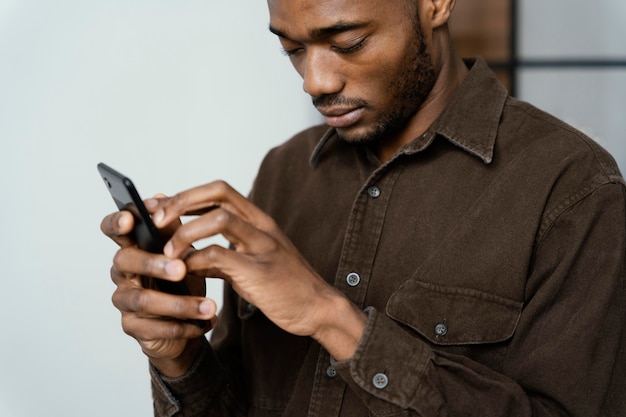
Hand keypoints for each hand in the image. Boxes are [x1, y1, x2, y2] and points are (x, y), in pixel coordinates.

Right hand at [100, 205, 217, 375]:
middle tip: (181, 269)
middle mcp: (122, 272)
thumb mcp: (183, 251)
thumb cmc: (182, 281)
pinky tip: (203, 325)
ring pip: (144, 300)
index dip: (117, 222)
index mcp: (133, 247)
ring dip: (179, 303)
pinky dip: (182, 326)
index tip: (131, 219)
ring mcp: (124, 300)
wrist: (186, 323)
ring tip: (209, 306)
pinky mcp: (132, 327)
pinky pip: (154, 329)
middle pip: (127, 262)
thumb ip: (173, 229)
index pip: (115, 229)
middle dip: (155, 264)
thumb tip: (161, 197)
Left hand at [151, 181, 366, 359]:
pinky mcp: (259, 271)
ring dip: (185, 232)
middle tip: (157, 220)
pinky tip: (185, 271)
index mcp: (259, 221)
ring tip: (166, 252)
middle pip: (218, 193)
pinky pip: (220, 255)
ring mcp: (263, 246)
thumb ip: (222, 253)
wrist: (318, 308)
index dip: (188, 195)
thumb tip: (186, 254)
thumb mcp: (250, 263)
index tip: (163, 208)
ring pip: (218, 218)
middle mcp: (261, 226)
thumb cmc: (285, 286)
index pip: (220, 190)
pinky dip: (195, 260)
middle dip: (182, 201)